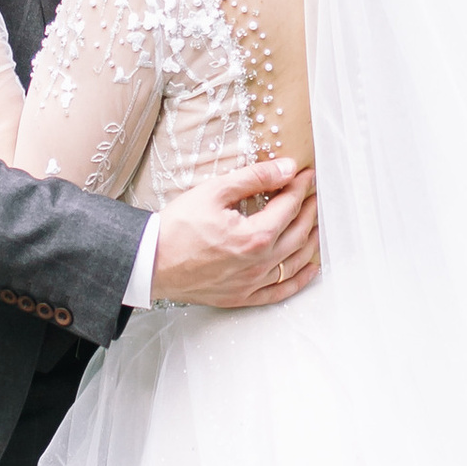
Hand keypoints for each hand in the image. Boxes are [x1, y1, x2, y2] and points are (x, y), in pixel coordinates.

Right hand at [149, 157, 320, 310]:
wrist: (150, 262)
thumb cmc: (177, 227)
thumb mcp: (214, 191)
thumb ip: (254, 178)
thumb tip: (287, 168)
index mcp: (254, 236)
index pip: (289, 206)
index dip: (300, 187)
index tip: (306, 174)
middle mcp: (259, 263)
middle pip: (298, 233)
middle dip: (310, 209)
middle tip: (314, 193)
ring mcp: (252, 283)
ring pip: (296, 262)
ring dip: (311, 240)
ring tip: (316, 223)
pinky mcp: (243, 296)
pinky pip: (281, 291)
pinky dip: (300, 278)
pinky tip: (310, 267)